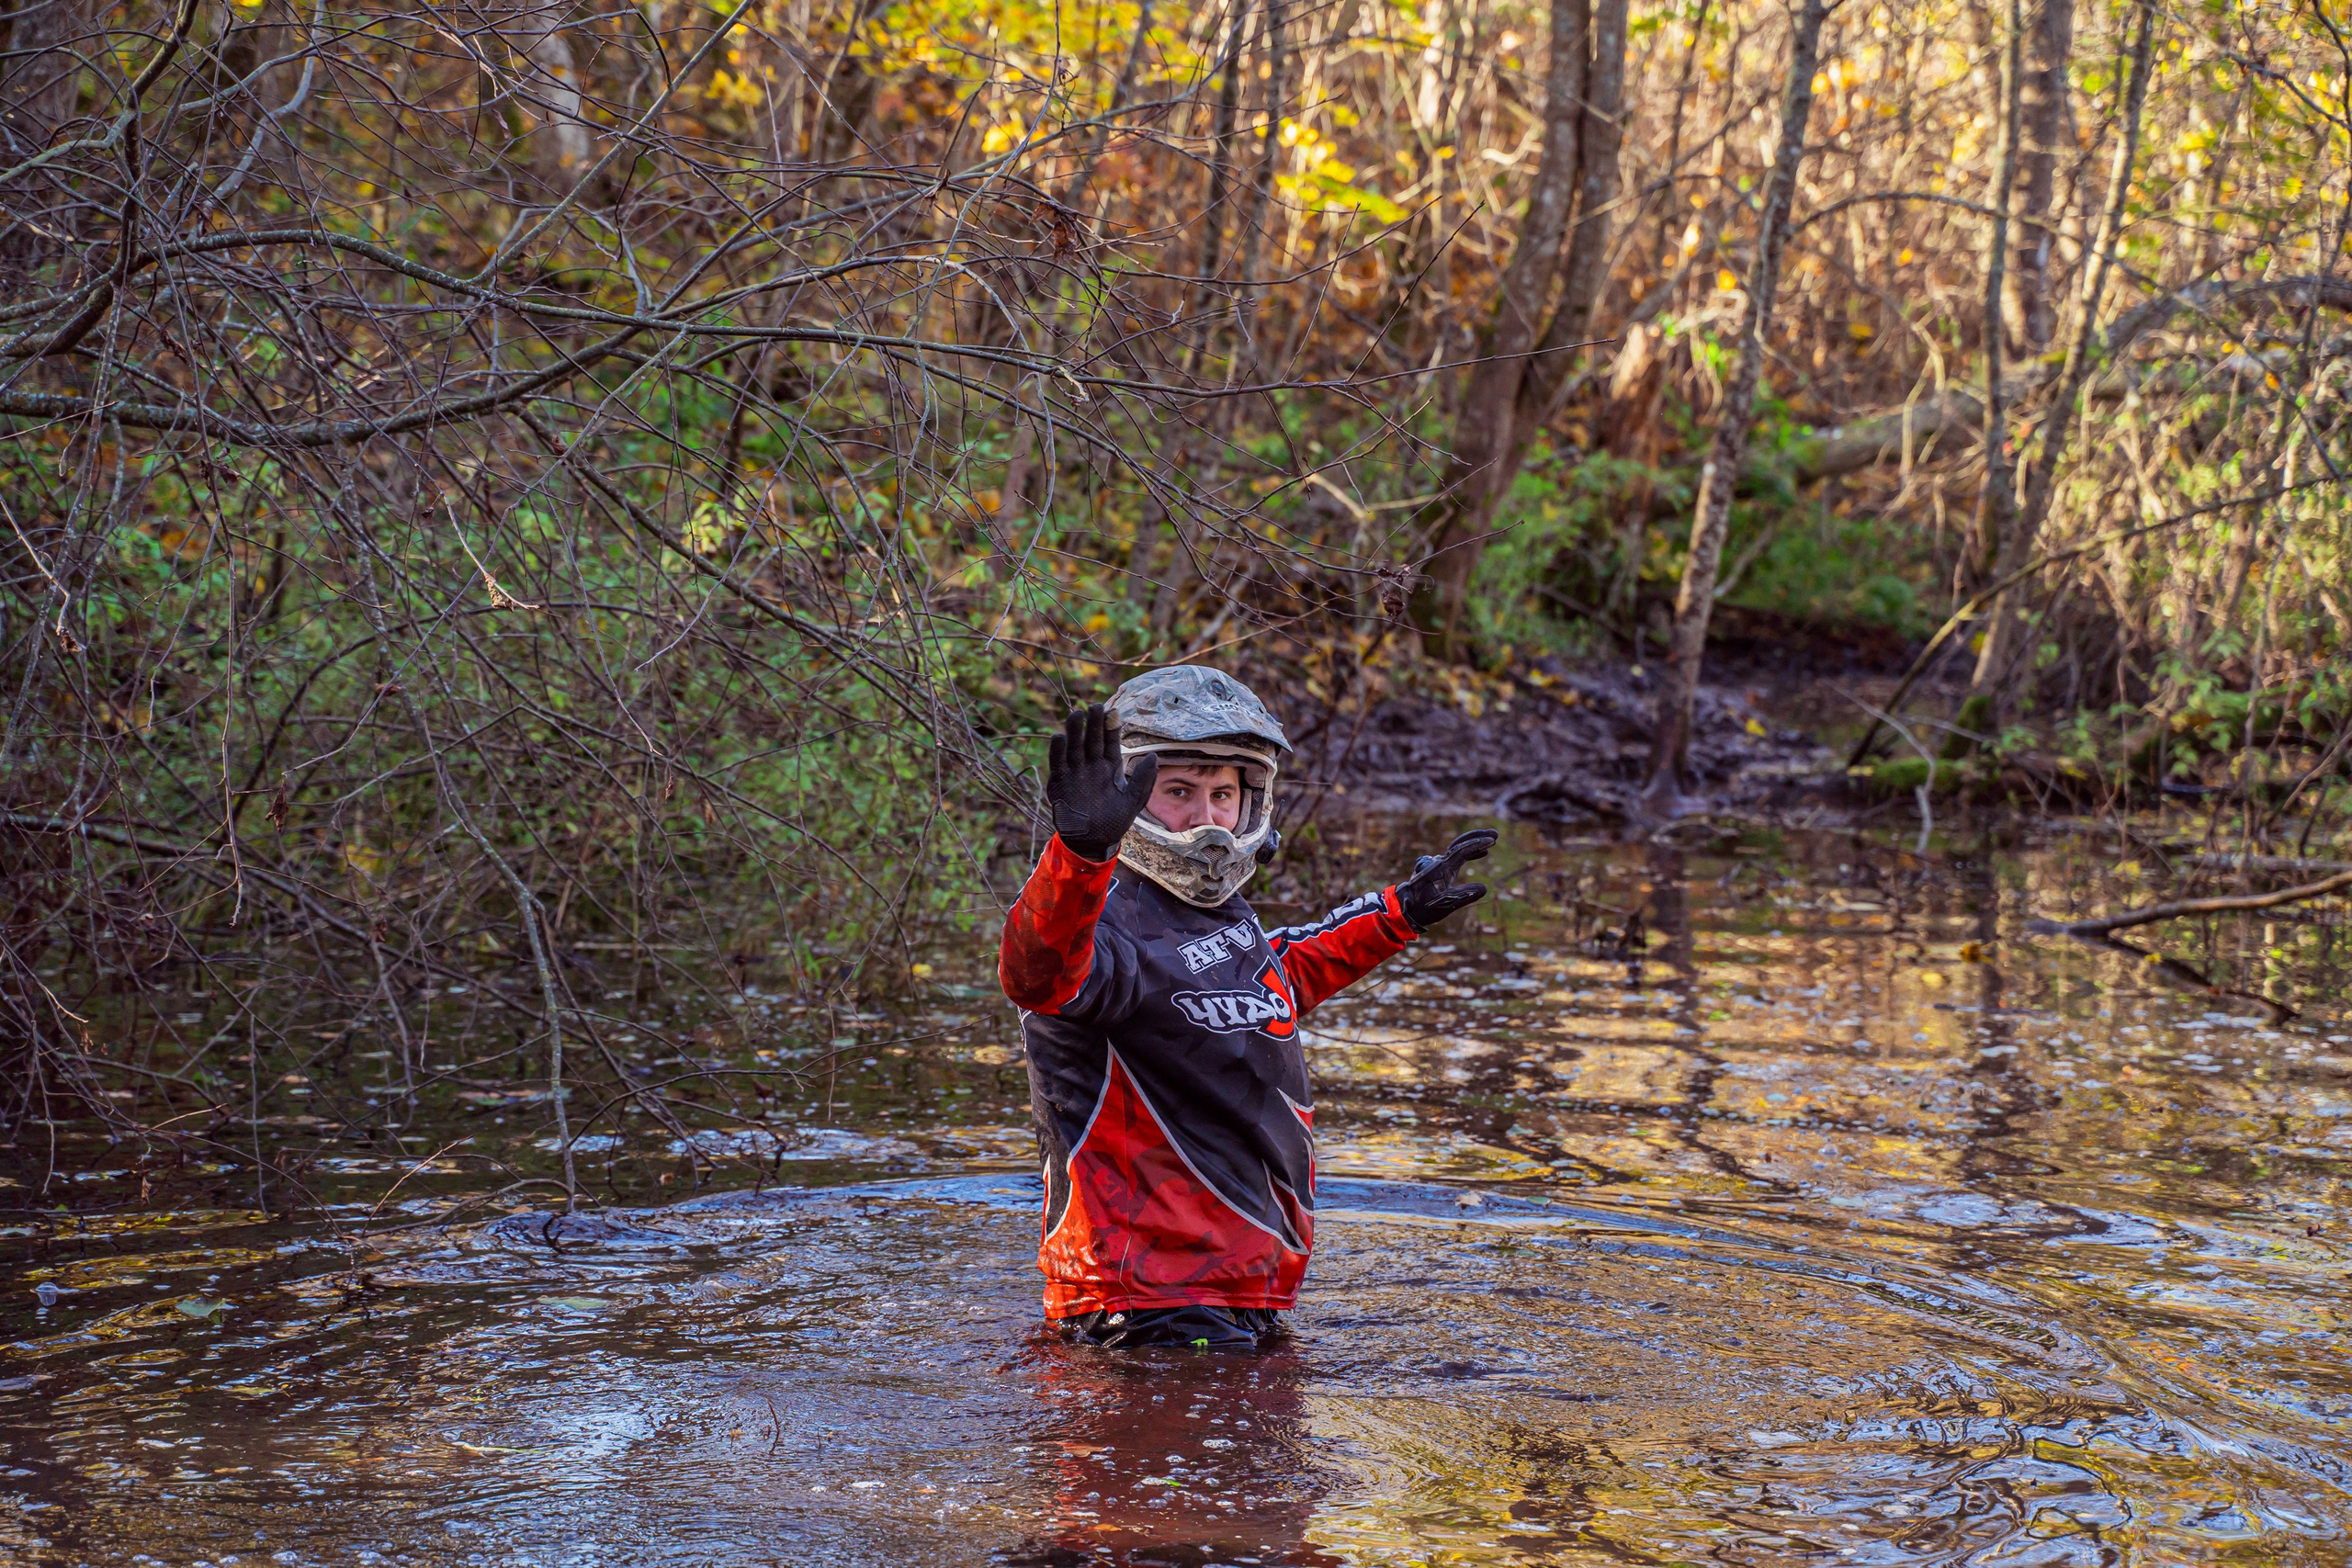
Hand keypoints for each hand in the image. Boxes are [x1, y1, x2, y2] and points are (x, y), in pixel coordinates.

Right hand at [1046, 704, 1158, 861]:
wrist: (1094, 842)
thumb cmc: (1115, 821)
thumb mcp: (1133, 801)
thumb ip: (1143, 780)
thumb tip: (1154, 756)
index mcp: (1110, 766)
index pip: (1110, 741)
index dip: (1111, 726)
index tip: (1113, 711)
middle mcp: (1092, 765)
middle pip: (1091, 738)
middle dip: (1093, 723)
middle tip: (1093, 706)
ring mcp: (1075, 772)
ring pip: (1074, 746)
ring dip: (1074, 731)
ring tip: (1076, 715)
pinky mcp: (1060, 782)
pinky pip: (1058, 763)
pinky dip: (1057, 751)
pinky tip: (1059, 737)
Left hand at [1397, 829, 1496, 930]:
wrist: (1406, 908)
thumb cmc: (1425, 907)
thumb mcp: (1447, 904)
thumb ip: (1465, 895)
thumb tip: (1484, 888)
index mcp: (1442, 867)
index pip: (1462, 850)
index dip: (1477, 844)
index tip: (1492, 841)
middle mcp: (1440, 862)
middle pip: (1460, 843)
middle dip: (1478, 837)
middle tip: (1496, 833)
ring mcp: (1439, 864)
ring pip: (1459, 848)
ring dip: (1475, 844)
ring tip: (1492, 842)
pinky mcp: (1440, 868)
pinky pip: (1457, 856)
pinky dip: (1470, 853)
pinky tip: (1482, 854)